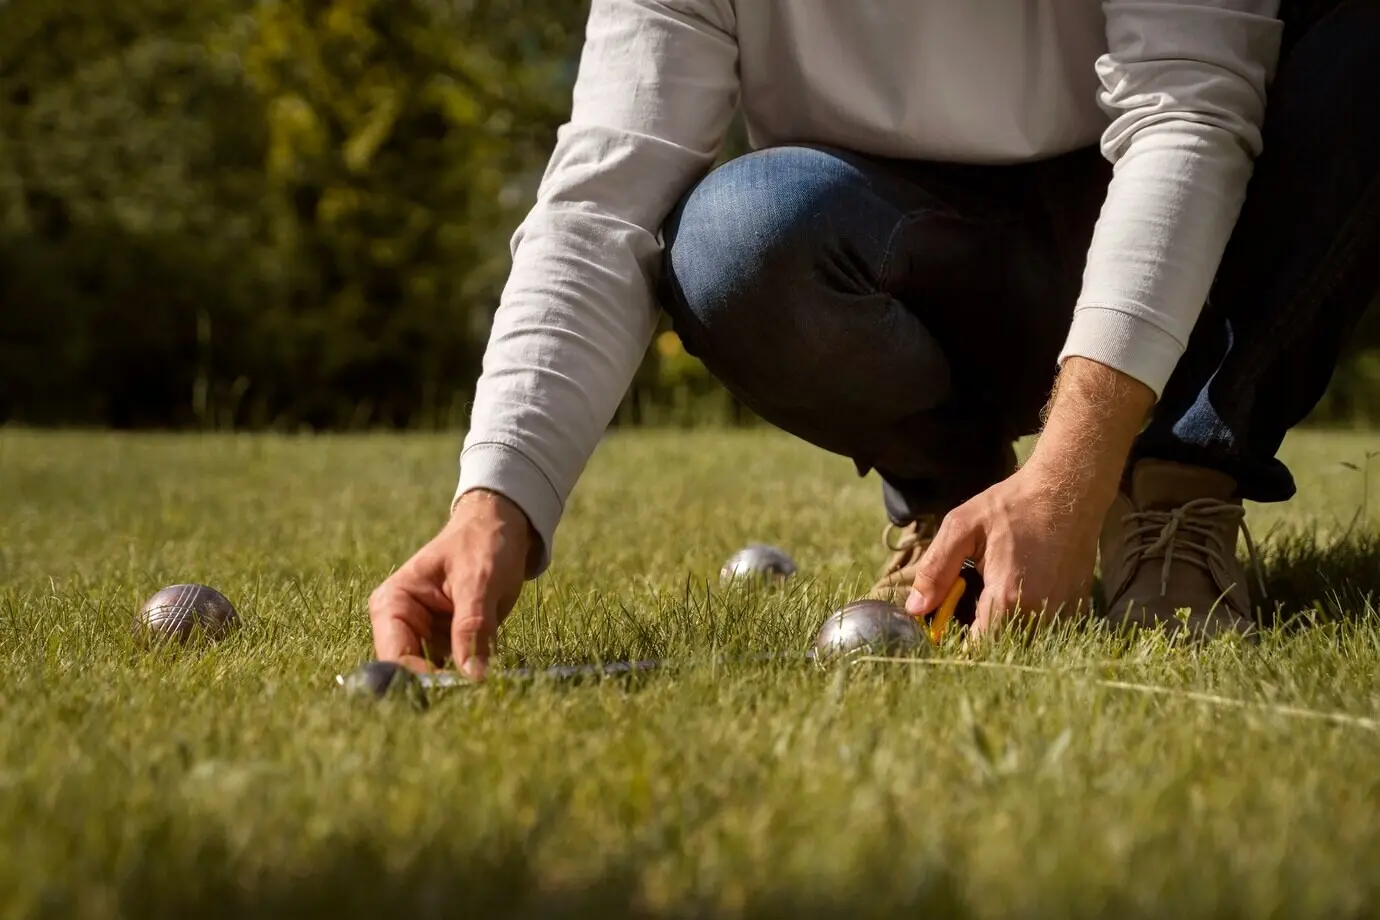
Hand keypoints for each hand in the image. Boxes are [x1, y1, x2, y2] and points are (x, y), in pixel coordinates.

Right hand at [368, 490, 533, 678]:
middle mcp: (401, 626)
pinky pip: (455, 671)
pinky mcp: (448, 645)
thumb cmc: (483, 543)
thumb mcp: (479, 581)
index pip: (396, 657)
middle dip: (440, 687)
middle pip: (411, 674)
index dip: (422, 680)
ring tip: (485, 691)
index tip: (458, 691)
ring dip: (457, 686)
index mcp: (393, 604)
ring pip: (434, 678)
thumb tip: (473, 676)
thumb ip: (473, 627)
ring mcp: (424, 637)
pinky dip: (470, 677)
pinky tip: (489, 681)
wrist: (502, 527)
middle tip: (475, 698)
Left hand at [903, 460, 1101, 635]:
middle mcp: (1040, 613)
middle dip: (979, 638)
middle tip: (967, 608)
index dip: (956, 647)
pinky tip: (1021, 591)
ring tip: (995, 593)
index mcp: (1007, 596)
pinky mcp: (1077, 610)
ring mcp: (1063, 614)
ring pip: (1024, 642)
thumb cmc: (1013, 504)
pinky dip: (1028, 622)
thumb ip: (935, 570)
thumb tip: (916, 609)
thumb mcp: (962, 527)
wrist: (1069, 489)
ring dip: (1004, 631)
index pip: (977, 650)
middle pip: (1001, 649)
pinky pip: (1046, 632)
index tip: (944, 632)